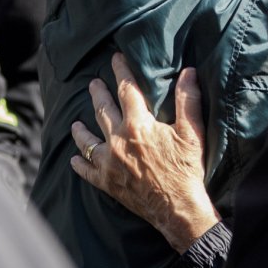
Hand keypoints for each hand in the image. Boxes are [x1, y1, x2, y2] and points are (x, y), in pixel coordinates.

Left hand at [70, 51, 217, 252]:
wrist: (177, 207)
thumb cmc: (186, 169)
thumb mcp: (192, 132)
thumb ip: (188, 100)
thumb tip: (189, 72)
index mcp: (138, 124)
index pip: (127, 90)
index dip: (121, 72)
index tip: (115, 59)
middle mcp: (118, 140)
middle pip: (102, 110)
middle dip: (98, 94)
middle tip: (93, 84)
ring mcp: (109, 162)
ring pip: (88, 140)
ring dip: (81, 130)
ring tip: (75, 123)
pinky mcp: (107, 182)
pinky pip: (87, 171)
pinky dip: (80, 164)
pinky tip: (75, 159)